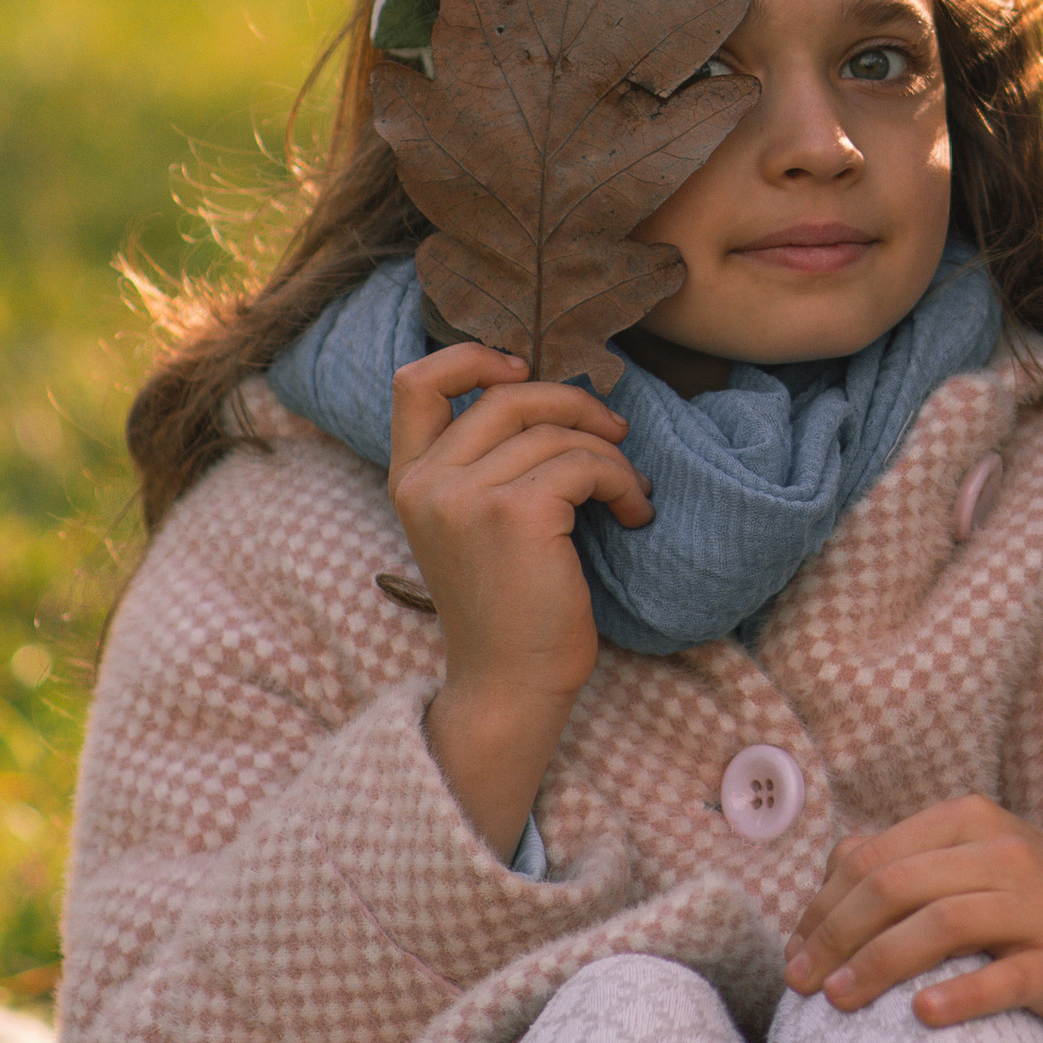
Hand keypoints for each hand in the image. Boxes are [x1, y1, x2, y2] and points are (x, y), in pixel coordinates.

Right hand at [389, 343, 651, 856]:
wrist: (510, 685)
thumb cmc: (508, 608)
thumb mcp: (472, 526)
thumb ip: (483, 463)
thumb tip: (548, 392)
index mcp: (409, 480)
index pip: (416, 382)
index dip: (473, 357)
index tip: (524, 373)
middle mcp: (426, 482)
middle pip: (509, 395)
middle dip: (575, 405)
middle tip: (615, 435)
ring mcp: (466, 496)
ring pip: (556, 432)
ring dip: (609, 454)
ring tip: (628, 491)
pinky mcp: (516, 512)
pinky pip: (586, 464)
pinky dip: (621, 482)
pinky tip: (633, 513)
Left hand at [785, 794, 1042, 1042]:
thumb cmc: (1020, 897)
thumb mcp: (968, 859)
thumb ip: (900, 861)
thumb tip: (822, 886)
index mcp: (969, 821)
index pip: (873, 857)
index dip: (823, 906)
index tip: (794, 953)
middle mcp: (1004, 854)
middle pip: (897, 886)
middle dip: (836, 935)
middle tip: (802, 983)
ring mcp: (1036, 908)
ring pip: (943, 924)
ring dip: (880, 962)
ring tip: (839, 1001)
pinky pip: (1006, 978)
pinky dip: (960, 995)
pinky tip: (921, 1015)